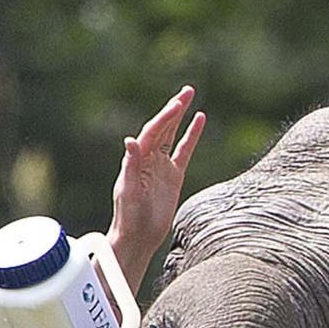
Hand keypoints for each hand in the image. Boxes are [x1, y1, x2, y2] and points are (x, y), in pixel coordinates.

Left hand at [109, 84, 205, 293]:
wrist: (138, 236)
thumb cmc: (129, 217)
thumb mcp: (128, 192)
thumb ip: (130, 167)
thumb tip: (130, 141)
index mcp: (137, 159)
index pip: (152, 132)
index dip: (164, 118)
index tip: (177, 106)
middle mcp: (149, 158)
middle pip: (163, 127)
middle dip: (174, 109)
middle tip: (187, 91)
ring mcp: (162, 165)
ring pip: (173, 134)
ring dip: (180, 116)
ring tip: (190, 96)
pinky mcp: (174, 176)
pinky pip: (184, 151)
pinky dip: (191, 136)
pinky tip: (200, 120)